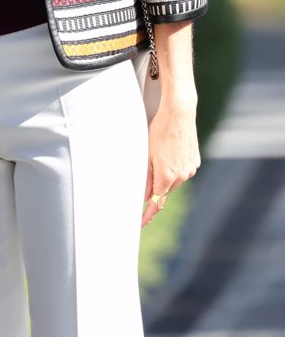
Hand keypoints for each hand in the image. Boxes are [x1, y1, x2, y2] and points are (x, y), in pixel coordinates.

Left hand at [142, 99, 199, 226]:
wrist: (179, 113)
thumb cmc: (159, 130)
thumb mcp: (146, 153)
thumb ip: (146, 177)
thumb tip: (143, 196)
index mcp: (166, 176)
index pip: (155, 203)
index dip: (147, 215)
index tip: (140, 223)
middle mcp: (181, 177)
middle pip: (164, 190)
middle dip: (155, 186)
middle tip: (147, 171)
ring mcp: (190, 170)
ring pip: (173, 181)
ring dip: (165, 175)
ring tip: (160, 153)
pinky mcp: (195, 162)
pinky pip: (182, 171)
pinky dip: (174, 167)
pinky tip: (170, 151)